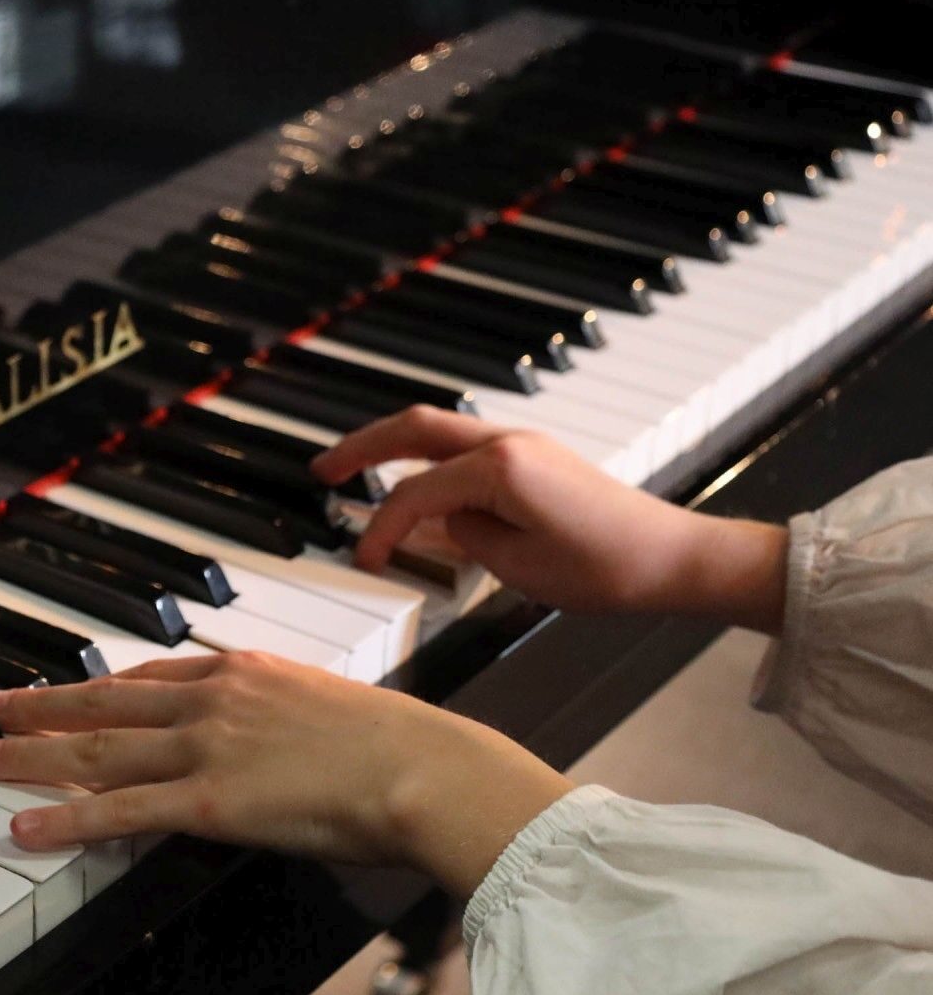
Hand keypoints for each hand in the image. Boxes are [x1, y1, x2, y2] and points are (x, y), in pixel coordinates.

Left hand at [0, 652, 573, 896]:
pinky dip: (66, 817)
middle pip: (105, 702)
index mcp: (244, 672)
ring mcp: (203, 748)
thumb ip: (284, 716)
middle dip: (42, 706)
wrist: (420, 767)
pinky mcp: (204, 801)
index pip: (151, 676)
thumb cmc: (397, 747)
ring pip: (96, 749)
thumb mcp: (330, 709)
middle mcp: (212, 700)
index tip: (65, 686)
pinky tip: (26, 825)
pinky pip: (118, 810)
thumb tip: (273, 741)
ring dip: (32, 755)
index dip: (99, 685)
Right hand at [311, 407, 786, 630]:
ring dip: (392, 446)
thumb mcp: (517, 566)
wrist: (672, 558)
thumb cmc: (605, 567)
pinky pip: (464, 447)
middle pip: (414, 428)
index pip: (415, 492)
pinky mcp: (534, 457)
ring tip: (355, 469)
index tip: (363, 557)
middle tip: (322, 470)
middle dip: (361, 446)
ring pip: (438, 430)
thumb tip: (435, 524)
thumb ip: (463, 538)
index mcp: (498, 468)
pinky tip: (413, 481)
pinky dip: (428, 457)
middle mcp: (507, 442)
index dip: (380, 527)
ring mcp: (523, 444)